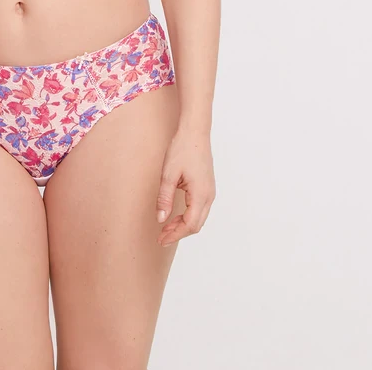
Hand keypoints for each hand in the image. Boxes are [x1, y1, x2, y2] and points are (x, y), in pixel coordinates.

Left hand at [155, 125, 215, 246]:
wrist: (195, 132)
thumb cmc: (182, 150)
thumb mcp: (168, 175)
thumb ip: (165, 199)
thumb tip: (161, 219)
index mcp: (201, 194)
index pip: (190, 224)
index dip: (175, 234)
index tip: (161, 239)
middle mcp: (209, 196)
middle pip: (196, 225)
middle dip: (179, 233)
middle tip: (161, 237)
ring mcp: (210, 191)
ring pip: (199, 218)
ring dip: (183, 225)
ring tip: (166, 227)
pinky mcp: (207, 187)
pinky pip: (200, 208)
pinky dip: (188, 216)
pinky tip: (176, 215)